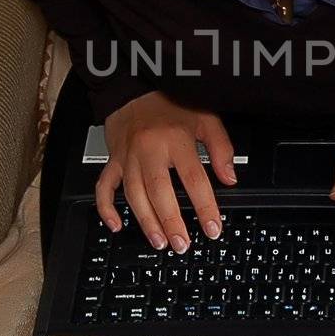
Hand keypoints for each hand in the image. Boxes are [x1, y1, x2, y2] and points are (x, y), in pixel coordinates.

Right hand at [97, 91, 236, 252]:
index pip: (194, 178)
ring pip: (133, 193)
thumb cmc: (170, 106)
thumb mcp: (205, 119)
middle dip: (170, 221)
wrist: (134, 91)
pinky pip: (104, 186)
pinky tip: (116, 225)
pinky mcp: (113, 161)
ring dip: (146, 221)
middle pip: (159, 190)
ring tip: (159, 241)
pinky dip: (107, 208)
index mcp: (176, 140)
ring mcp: (128, 157)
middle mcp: (150, 149)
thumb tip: (230, 178)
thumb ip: (221, 148)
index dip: (204, 206)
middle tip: (181, 244)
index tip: (212, 228)